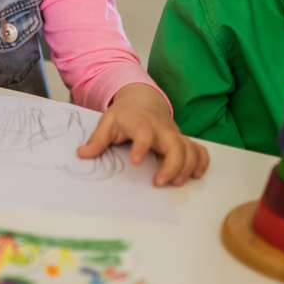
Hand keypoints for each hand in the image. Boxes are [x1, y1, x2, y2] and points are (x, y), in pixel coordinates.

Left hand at [77, 83, 209, 186]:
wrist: (143, 100)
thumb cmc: (125, 114)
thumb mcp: (107, 122)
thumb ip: (97, 139)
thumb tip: (82, 154)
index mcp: (140, 122)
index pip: (144, 132)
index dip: (141, 146)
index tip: (136, 161)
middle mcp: (161, 129)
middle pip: (174, 144)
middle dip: (172, 164)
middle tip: (160, 182)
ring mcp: (174, 134)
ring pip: (189, 149)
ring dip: (187, 167)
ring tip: (175, 183)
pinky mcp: (182, 140)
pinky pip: (199, 150)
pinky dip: (202, 162)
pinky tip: (195, 175)